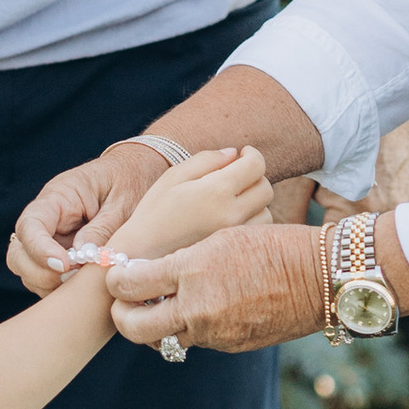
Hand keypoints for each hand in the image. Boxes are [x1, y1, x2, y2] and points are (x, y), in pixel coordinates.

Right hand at [7, 139, 173, 293]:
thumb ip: (103, 227)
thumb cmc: (129, 181)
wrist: (137, 174)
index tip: (63, 266)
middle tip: (72, 279)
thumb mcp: (124, 200)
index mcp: (58, 197)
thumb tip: (83, 256)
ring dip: (50, 285)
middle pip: (19, 254)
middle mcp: (47, 221)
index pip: (31, 225)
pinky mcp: (61, 258)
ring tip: (84, 284)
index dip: (39, 250)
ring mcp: (51, 241)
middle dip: (39, 273)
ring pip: (30, 272)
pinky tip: (86, 288)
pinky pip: (49, 280)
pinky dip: (62, 290)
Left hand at [106, 217, 329, 357]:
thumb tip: (152, 273)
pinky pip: (199, 340)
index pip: (131, 283)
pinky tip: (202, 308)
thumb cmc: (275, 245)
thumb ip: (184, 258)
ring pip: (165, 339)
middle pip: (135, 327)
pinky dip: (192, 327)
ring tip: (160, 306)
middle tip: (123, 305)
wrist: (321, 279)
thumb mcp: (223, 237)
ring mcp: (215, 332)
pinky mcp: (231, 345)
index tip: (117, 275)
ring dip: (157, 326)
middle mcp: (198, 307)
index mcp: (193, 271)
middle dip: (121, 317)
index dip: (116, 280)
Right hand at [110, 146, 271, 259]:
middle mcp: (231, 214)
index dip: (252, 154)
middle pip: (266, 188)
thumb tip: (234, 154)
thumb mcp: (173, 177)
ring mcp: (235, 237)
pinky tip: (231, 219)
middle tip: (236, 175)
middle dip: (255, 176)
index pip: (256, 165)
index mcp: (216, 191)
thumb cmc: (154, 211)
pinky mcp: (234, 252)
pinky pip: (258, 233)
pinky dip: (252, 222)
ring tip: (232, 199)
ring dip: (255, 201)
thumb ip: (206, 159)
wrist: (141, 255)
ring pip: (267, 212)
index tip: (243, 154)